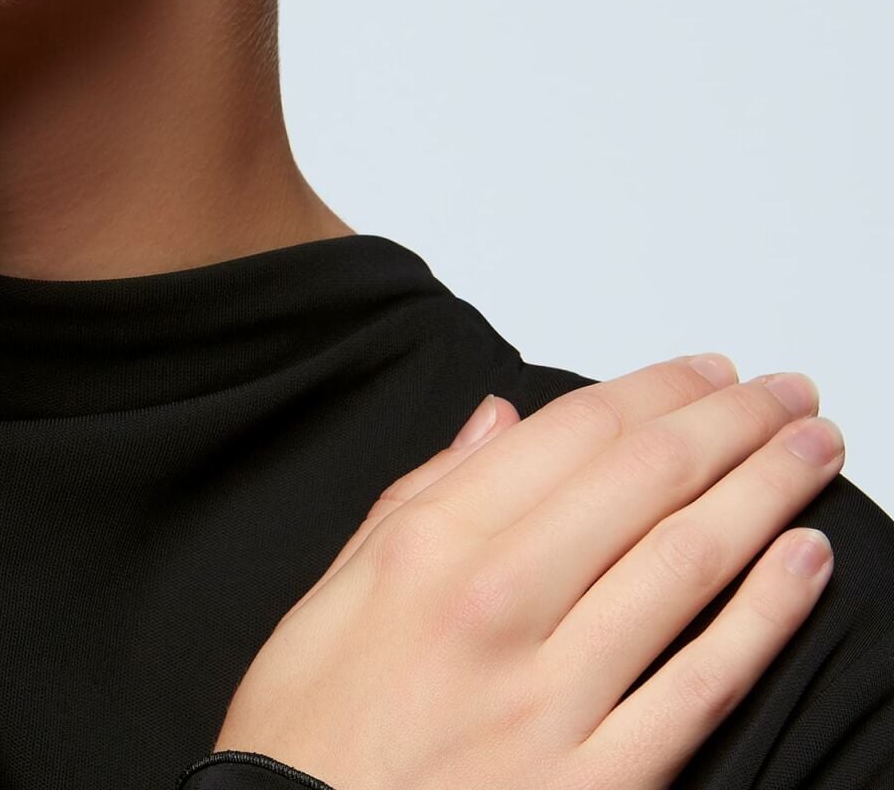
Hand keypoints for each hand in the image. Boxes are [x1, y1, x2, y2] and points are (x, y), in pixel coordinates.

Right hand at [212, 354, 842, 789]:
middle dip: (730, 424)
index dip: (654, 392)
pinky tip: (803, 562)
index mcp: (428, 547)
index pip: (570, 437)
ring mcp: (555, 695)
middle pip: (643, 483)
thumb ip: (420, 495)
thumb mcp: (331, 590)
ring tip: (813, 449)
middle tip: (785, 392)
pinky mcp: (600, 781)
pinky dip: (765, 614)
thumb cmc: (310, 731)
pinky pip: (702, 684)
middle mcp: (497, 605)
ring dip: (766, 491)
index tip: (707, 373)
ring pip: (686, 563)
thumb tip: (499, 420)